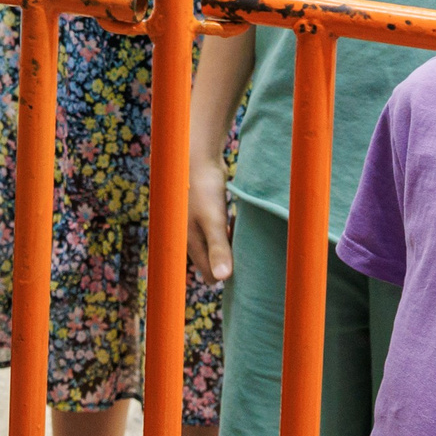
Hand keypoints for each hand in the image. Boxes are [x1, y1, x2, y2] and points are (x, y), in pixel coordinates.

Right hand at [187, 156, 234, 282]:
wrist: (198, 157)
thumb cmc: (203, 188)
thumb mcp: (213, 220)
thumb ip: (218, 248)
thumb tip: (222, 279)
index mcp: (190, 243)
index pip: (211, 275)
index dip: (228, 273)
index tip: (244, 260)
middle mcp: (192, 238)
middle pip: (215, 263)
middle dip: (230, 260)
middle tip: (245, 247)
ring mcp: (198, 226)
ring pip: (218, 248)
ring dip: (231, 244)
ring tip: (241, 232)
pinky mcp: (206, 215)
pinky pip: (220, 233)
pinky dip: (229, 231)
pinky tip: (235, 220)